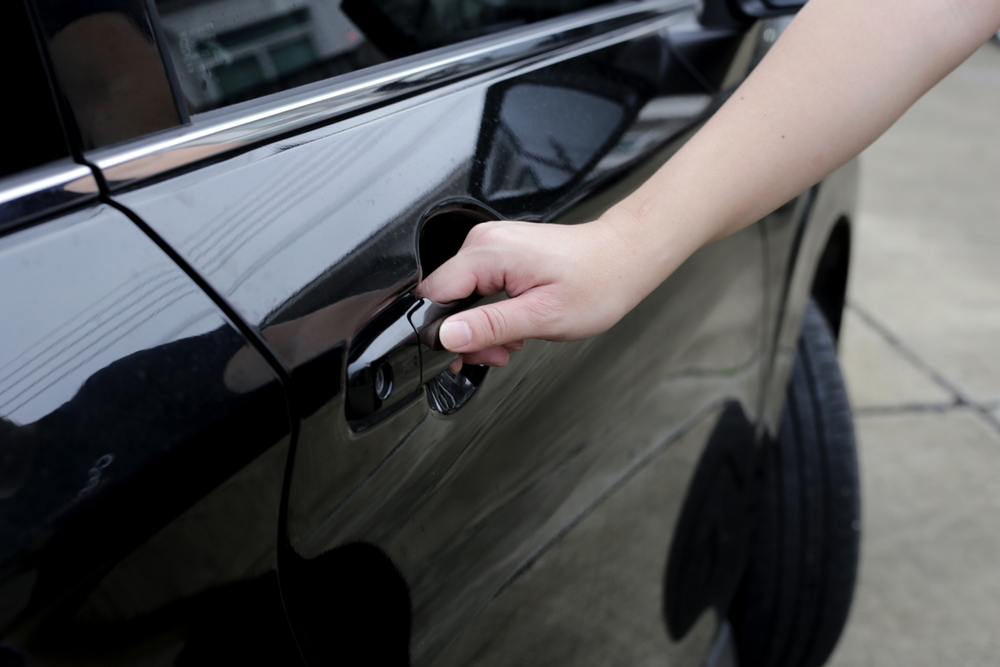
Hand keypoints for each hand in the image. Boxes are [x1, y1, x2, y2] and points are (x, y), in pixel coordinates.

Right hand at [416, 215, 649, 369]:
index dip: (440, 332)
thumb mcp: (542, 316)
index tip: (461, 356)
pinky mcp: (500, 251)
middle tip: (498, 354)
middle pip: (445, 297)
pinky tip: (513, 326)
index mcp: (488, 253)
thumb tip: (447, 336)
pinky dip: (490, 312)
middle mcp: (484, 242)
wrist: (624, 257)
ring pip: (461, 295)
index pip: (434, 295)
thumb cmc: (597, 283)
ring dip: (480, 327)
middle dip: (465, 334)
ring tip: (513, 342)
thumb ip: (490, 326)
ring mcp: (491, 244)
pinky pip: (477, 286)